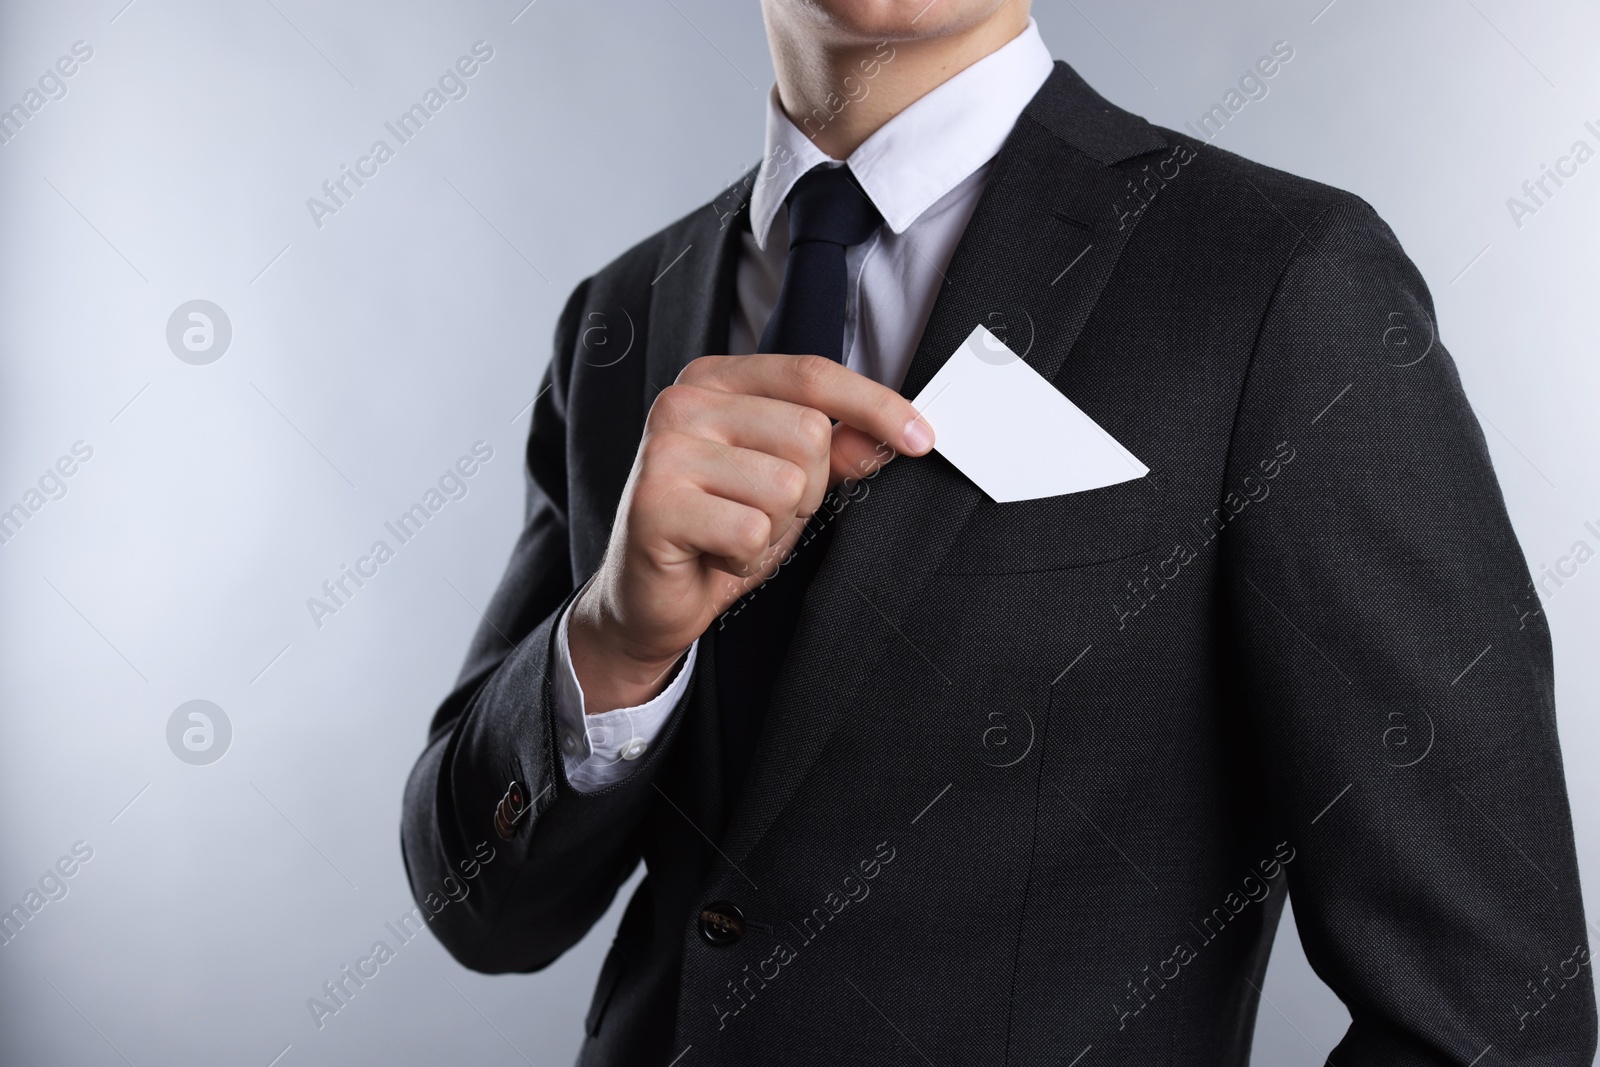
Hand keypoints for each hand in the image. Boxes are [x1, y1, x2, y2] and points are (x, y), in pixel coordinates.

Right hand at [568, 354, 933, 713]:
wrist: (648, 598)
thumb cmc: (718, 531)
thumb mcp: (788, 485)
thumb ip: (836, 453)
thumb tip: (888, 435)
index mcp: (715, 380)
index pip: (812, 376)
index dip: (876, 405)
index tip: (924, 438)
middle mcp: (683, 402)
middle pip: (808, 434)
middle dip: (807, 490)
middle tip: (762, 513)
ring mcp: (663, 449)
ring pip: (785, 485)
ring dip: (774, 528)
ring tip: (734, 535)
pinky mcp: (655, 503)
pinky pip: (750, 531)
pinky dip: (745, 558)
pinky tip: (715, 556)